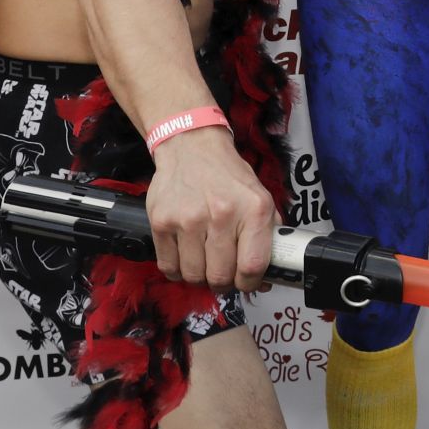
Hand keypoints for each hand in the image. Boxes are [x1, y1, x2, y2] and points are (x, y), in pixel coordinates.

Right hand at [146, 127, 277, 291]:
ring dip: (199, 276)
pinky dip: (177, 269)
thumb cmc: (228, 176)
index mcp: (253, 209)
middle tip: (222, 271)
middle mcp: (222, 214)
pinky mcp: (162, 221)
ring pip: (194, 276)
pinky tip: (185, 255)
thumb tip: (266, 277)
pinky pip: (169, 267)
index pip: (252, 266)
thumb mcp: (260, 197)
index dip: (250, 283)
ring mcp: (188, 219)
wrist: (191, 145)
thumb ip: (267, 236)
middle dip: (223, 281)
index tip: (246, 282)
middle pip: (220, 277)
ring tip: (203, 260)